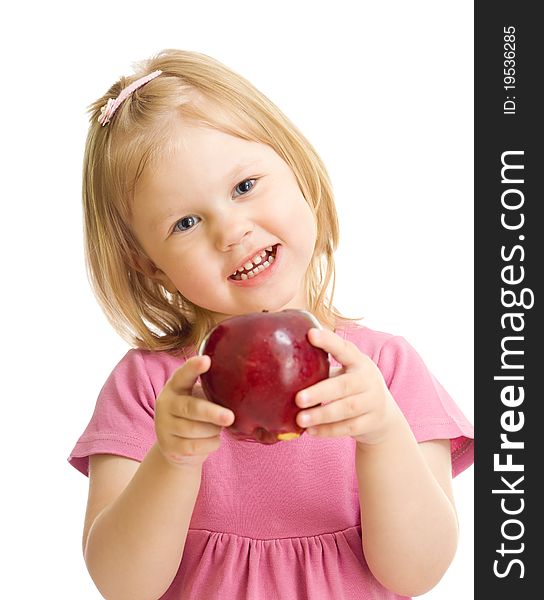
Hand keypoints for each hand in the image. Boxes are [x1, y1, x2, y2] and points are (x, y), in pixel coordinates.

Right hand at [155, 355, 234, 466]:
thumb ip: (211, 390)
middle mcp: (165, 404)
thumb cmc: (195, 413)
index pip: (183, 375)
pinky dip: (210, 443)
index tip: (207, 360)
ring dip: (213, 430)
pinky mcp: (169, 446)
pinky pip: (195, 447)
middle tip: (230, 417)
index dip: (194, 367)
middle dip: (212, 413)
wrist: (177, 445)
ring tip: (219, 427)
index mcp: (175, 386)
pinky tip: (212, 439)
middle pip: (191, 408)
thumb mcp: (199, 397)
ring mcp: (164, 426)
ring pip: (195, 430)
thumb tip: (241, 387)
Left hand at [295, 328, 400, 445]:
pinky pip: (349, 428)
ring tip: (300, 419)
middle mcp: (368, 379)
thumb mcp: (345, 372)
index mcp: (359, 361)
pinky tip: (311, 432)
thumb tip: (284, 360)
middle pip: (344, 385)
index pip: (344, 348)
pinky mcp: (372, 422)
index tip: (310, 334)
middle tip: (298, 399)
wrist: (383, 415)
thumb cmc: (352, 387)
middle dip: (320, 392)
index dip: (328, 341)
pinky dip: (329, 430)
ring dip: (322, 415)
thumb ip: (323, 367)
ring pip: (346, 409)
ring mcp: (373, 401)